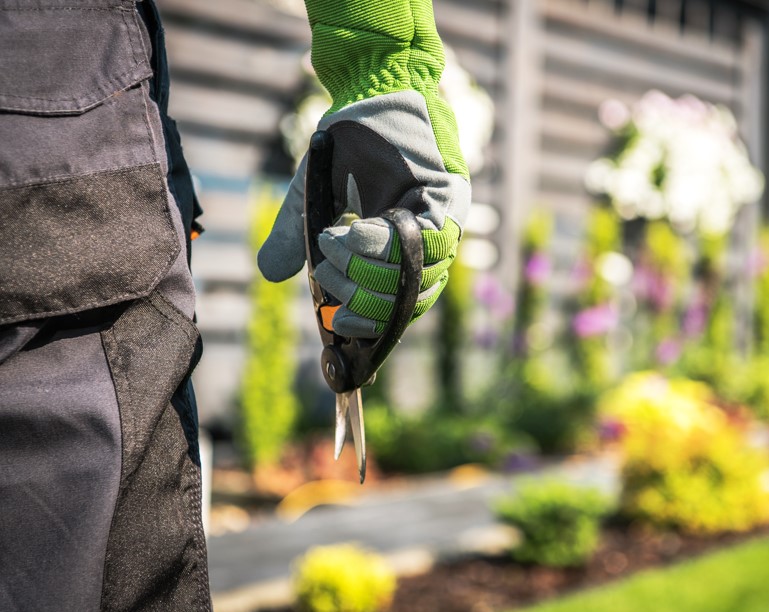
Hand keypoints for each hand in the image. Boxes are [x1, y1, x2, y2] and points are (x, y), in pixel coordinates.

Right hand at [257, 91, 469, 337]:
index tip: (336, 321)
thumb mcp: (314, 196)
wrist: (372, 84)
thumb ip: (296, 237)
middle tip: (325, 276)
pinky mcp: (451, 197)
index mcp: (407, 250)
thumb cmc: (349, 140)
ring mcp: (447, 220)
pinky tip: (346, 233)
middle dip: (360, 298)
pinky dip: (378, 244)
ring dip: (364, 271)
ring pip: (413, 276)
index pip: (396, 307)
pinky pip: (421, 241)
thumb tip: (269, 274)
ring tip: (329, 248)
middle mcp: (434, 241)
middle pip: (406, 300)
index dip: (369, 323)